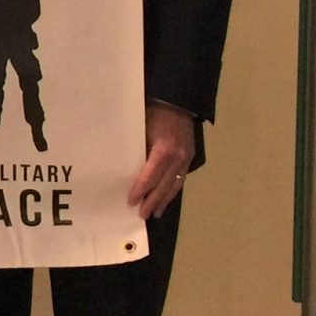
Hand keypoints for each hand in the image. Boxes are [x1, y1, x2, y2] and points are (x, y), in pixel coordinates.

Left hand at [128, 103, 197, 219]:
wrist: (177, 100)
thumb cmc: (153, 112)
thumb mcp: (141, 129)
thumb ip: (137, 149)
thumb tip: (125, 168)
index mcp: (164, 149)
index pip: (150, 176)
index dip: (141, 190)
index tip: (132, 202)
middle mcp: (177, 157)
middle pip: (163, 185)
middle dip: (152, 201)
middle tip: (142, 215)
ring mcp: (186, 158)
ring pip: (174, 184)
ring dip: (164, 200)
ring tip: (155, 213)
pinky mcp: (190, 157)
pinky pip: (181, 178)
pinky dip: (173, 190)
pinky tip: (167, 198)